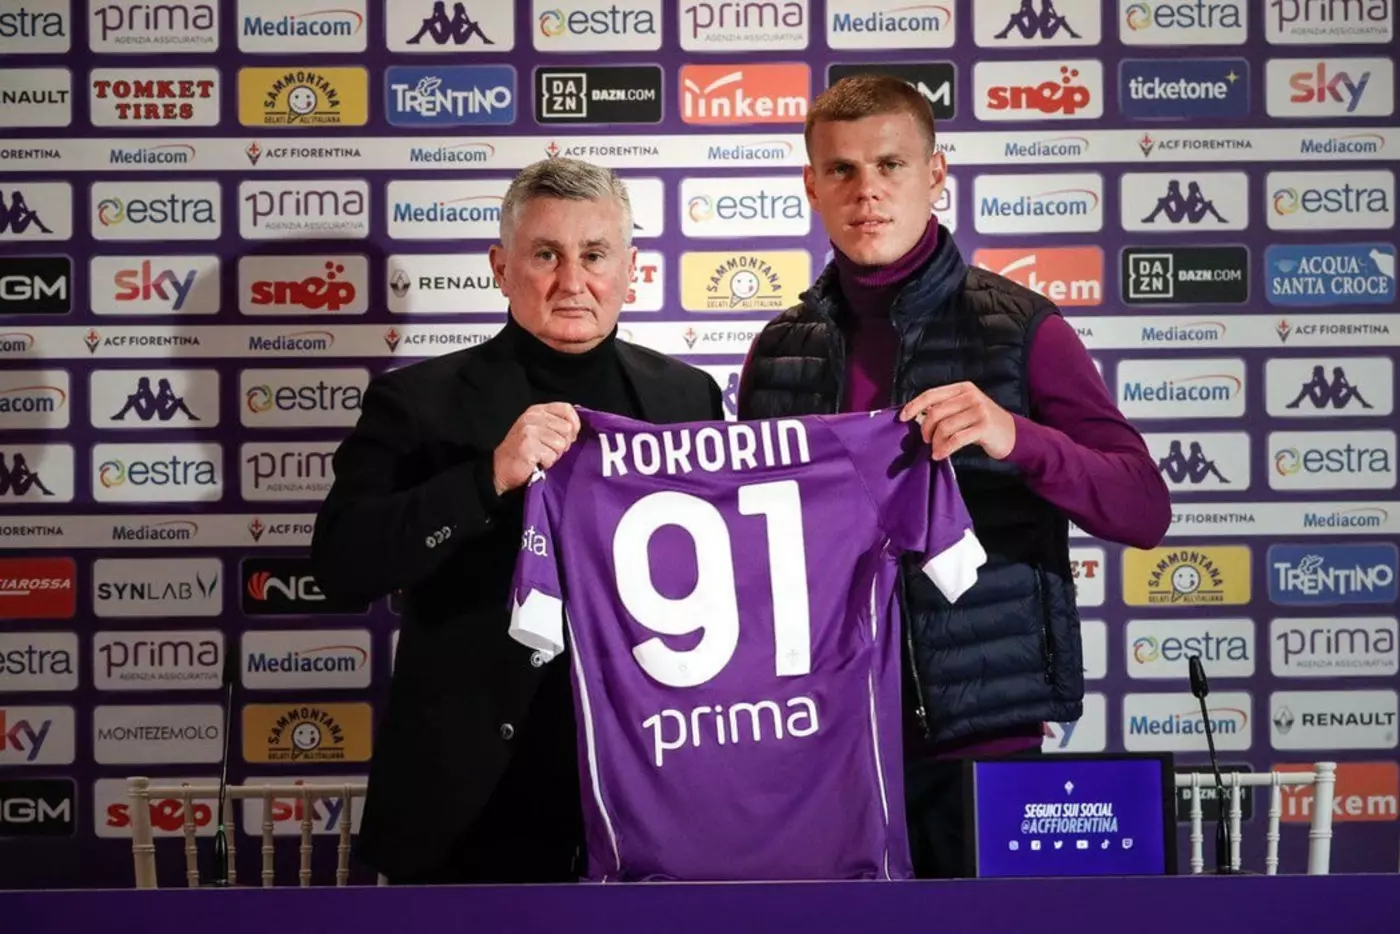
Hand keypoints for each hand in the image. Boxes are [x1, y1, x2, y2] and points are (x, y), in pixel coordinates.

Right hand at [492, 403, 580, 494]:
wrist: (501, 468)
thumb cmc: (523, 450)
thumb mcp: (538, 429)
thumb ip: (556, 422)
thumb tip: (577, 420)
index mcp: (537, 410)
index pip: (566, 409)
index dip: (574, 424)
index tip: (571, 436)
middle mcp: (532, 417)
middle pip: (567, 428)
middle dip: (563, 444)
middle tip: (548, 449)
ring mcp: (529, 431)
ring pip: (561, 444)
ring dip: (554, 455)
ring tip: (541, 455)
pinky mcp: (528, 446)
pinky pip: (551, 456)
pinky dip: (547, 463)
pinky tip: (536, 461)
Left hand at [899, 382, 1015, 460]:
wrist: (1012, 434)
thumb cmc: (982, 423)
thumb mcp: (965, 409)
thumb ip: (945, 409)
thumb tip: (916, 417)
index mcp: (962, 388)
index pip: (932, 394)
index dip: (914, 406)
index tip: (902, 418)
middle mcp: (970, 396)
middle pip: (936, 412)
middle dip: (926, 429)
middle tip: (926, 440)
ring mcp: (979, 410)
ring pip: (945, 427)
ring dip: (936, 442)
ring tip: (936, 450)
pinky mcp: (984, 427)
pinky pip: (957, 439)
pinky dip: (945, 449)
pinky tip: (940, 456)